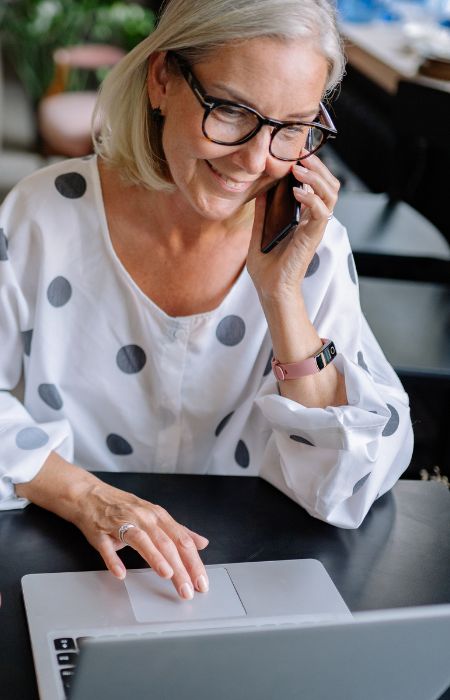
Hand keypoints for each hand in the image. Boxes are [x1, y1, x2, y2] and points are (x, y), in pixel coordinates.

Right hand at [16, 454, 208, 600]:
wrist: (89, 495)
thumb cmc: (124, 507)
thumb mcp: (155, 516)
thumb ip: (179, 531)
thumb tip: (202, 543)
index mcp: (158, 516)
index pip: (182, 540)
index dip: (194, 561)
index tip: (202, 581)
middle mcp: (143, 518)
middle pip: (166, 543)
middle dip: (180, 567)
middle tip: (188, 589)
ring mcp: (122, 524)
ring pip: (142, 541)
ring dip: (155, 558)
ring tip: (167, 574)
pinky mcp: (101, 532)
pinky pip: (107, 546)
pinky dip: (114, 560)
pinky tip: (120, 573)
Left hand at [247, 153, 339, 299]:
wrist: (270, 289)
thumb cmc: (267, 267)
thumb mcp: (260, 232)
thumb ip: (263, 212)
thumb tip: (259, 190)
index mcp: (304, 218)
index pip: (317, 186)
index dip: (311, 168)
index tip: (294, 153)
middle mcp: (313, 221)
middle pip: (329, 185)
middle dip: (318, 166)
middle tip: (300, 154)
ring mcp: (315, 228)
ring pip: (331, 194)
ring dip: (316, 177)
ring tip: (299, 168)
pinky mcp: (313, 237)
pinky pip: (320, 212)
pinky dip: (311, 198)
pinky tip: (297, 191)